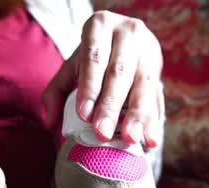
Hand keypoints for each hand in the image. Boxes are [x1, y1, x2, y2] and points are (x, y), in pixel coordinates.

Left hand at [43, 11, 162, 146]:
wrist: (123, 40)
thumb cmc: (92, 56)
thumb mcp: (71, 67)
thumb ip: (56, 92)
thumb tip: (49, 123)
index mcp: (101, 26)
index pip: (94, 57)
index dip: (90, 86)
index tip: (83, 115)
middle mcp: (129, 33)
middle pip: (120, 72)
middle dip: (111, 106)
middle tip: (102, 132)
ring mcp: (149, 50)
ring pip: (144, 85)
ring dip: (137, 115)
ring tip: (129, 139)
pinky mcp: (159, 71)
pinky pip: (158, 98)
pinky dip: (154, 122)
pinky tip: (150, 140)